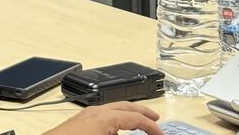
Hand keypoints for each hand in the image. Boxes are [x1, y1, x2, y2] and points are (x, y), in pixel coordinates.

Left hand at [42, 102, 162, 134]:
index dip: (152, 127)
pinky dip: (114, 120)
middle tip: (155, 119)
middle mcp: (95, 112)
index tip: (160, 134)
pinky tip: (114, 131)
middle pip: (125, 107)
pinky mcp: (78, 122)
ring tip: (136, 125)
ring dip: (127, 116)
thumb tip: (142, 133)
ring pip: (113, 109)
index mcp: (105, 117)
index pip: (136, 118)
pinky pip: (102, 116)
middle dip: (142, 113)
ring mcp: (85, 115)